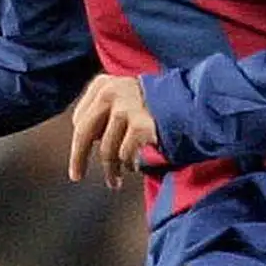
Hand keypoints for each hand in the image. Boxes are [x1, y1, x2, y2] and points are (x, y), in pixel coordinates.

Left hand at [68, 73, 158, 187]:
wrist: (189, 101)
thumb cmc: (151, 106)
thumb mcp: (122, 98)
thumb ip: (101, 114)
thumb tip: (81, 145)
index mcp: (102, 84)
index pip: (79, 120)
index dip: (80, 142)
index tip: (82, 158)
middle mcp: (111, 92)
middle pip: (84, 132)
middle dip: (78, 158)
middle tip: (76, 176)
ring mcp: (127, 107)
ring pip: (106, 149)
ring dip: (110, 169)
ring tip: (115, 181)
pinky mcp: (141, 125)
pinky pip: (125, 154)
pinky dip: (128, 164)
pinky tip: (134, 167)